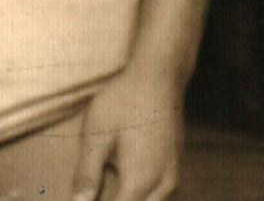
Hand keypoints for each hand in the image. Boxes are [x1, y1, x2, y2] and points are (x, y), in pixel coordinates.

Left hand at [72, 61, 183, 199]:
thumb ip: (88, 174)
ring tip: (109, 184)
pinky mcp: (175, 163)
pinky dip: (143, 192)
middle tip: (97, 191)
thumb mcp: (97, 134)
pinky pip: (160, 192)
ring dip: (132, 196)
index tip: (88, 198)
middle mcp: (162, 185)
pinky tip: (126, 176)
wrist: (159, 75)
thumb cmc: (123, 101)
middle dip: (117, 200)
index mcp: (140, 182)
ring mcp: (173, 175)